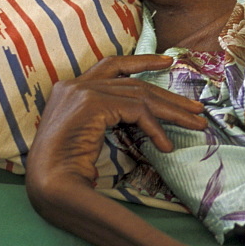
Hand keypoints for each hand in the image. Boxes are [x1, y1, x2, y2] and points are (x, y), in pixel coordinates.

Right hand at [26, 54, 206, 190]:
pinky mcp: (92, 103)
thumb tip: (143, 116)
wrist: (47, 183)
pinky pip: (137, 111)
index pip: (113, 65)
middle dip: (169, 96)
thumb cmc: (65, 168)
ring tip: (196, 124)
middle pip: (134, 83)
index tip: (168, 63)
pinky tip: (166, 146)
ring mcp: (82, 91)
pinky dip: (156, 128)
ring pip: (141, 95)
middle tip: (197, 108)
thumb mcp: (89, 134)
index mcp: (70, 88)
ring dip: (173, 112)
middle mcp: (75, 84)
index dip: (141, 62)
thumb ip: (108, 116)